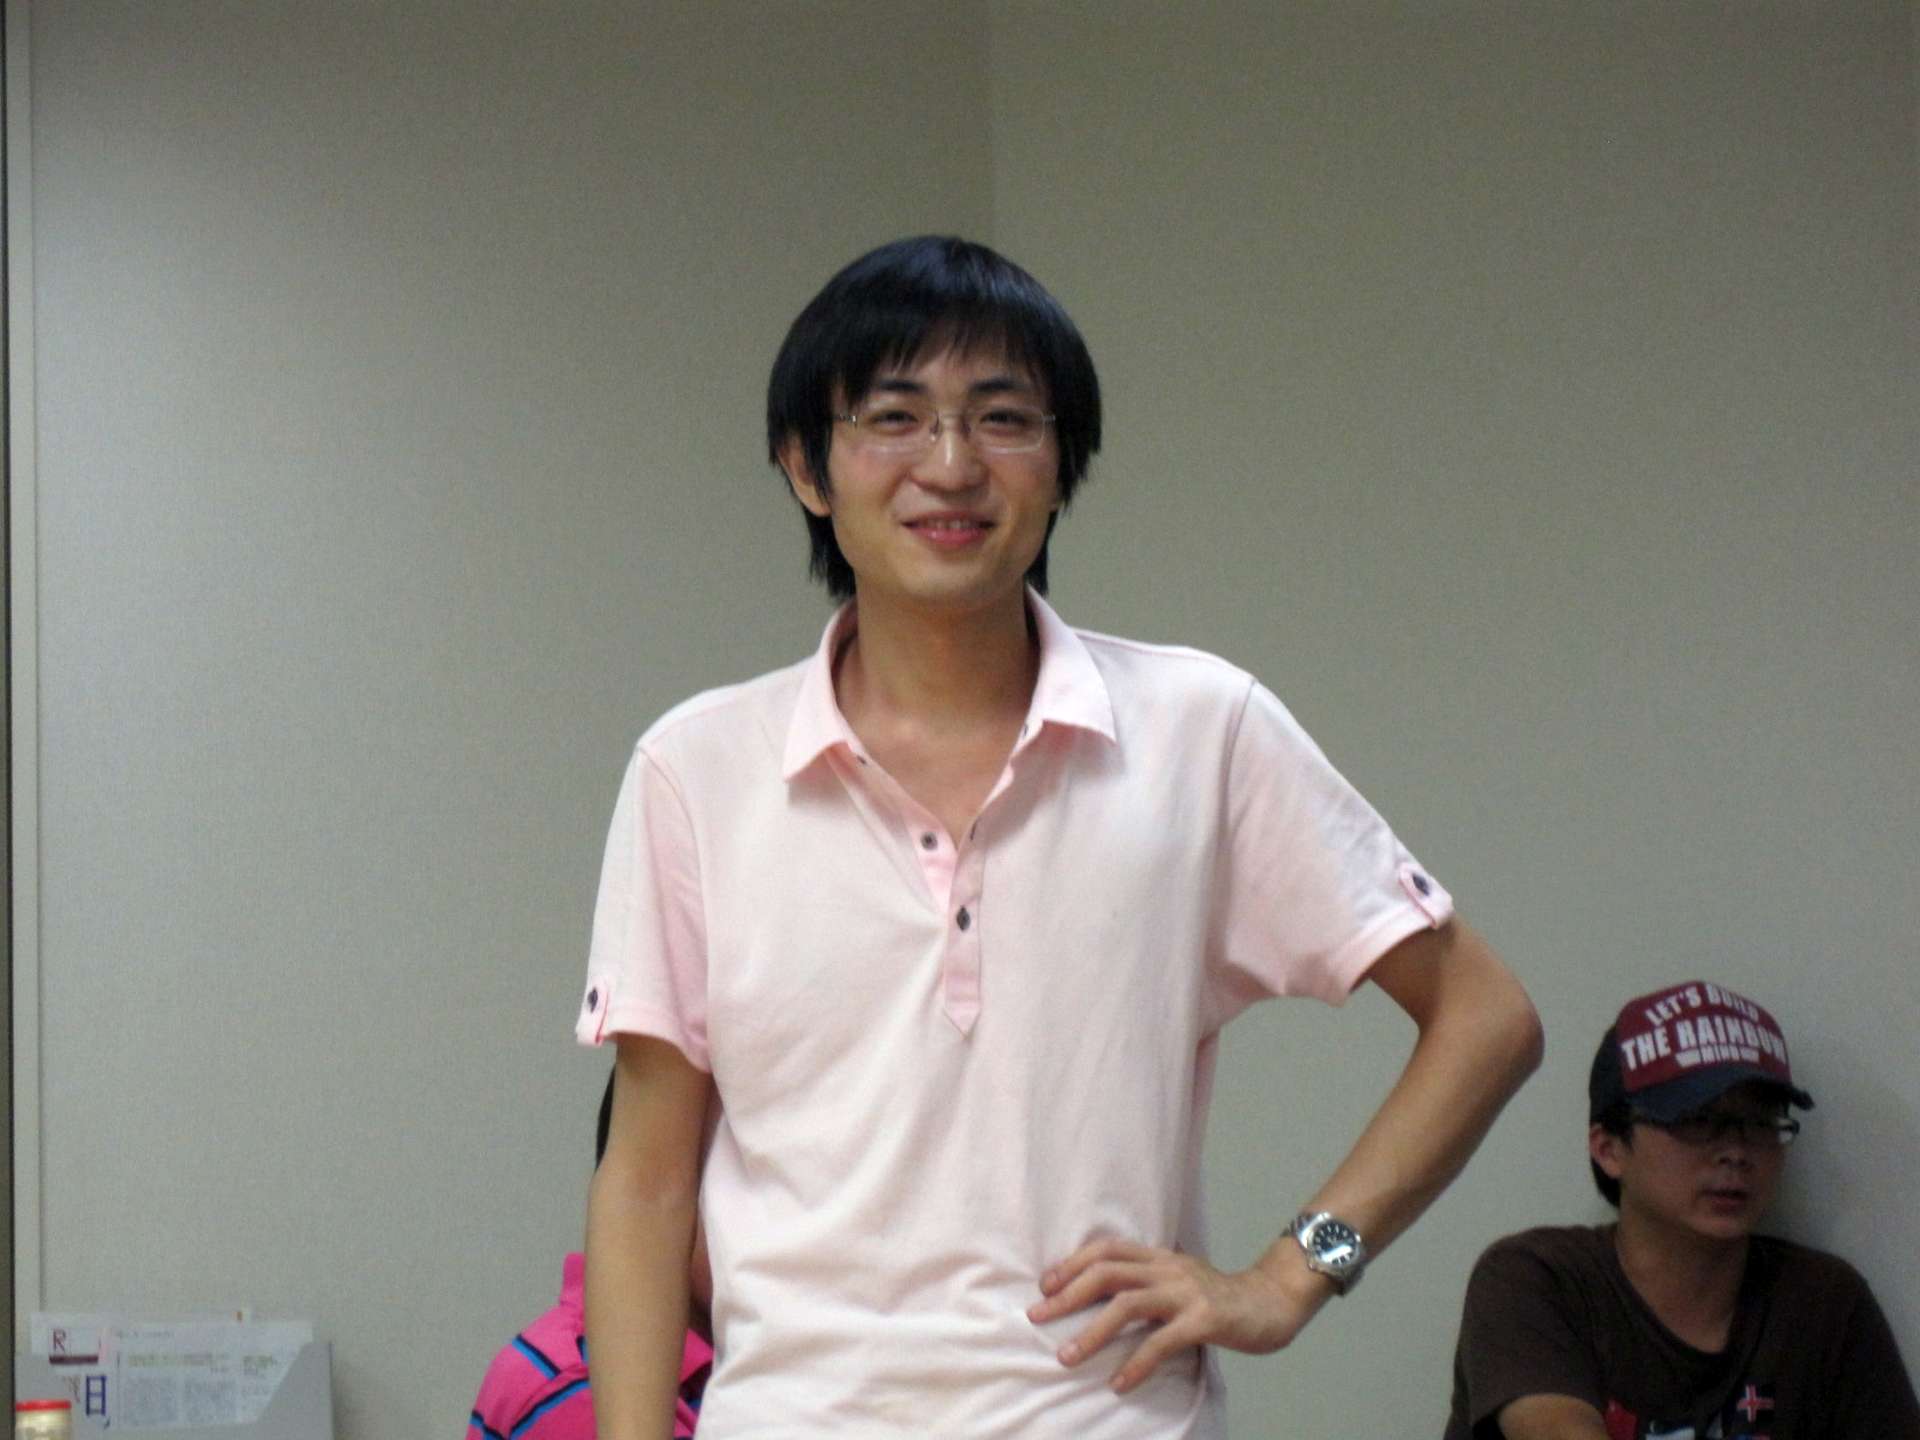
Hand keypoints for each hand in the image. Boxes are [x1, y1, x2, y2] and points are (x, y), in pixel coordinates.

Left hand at [1026, 1238, 1330, 1392]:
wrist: (1273, 1302)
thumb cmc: (1220, 1296)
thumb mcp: (1178, 1279)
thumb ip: (1146, 1283)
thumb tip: (1101, 1299)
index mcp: (1159, 1257)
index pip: (1106, 1250)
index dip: (1072, 1263)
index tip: (1044, 1285)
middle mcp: (1168, 1268)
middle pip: (1107, 1273)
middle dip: (1068, 1295)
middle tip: (1037, 1317)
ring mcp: (1186, 1292)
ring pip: (1128, 1305)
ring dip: (1092, 1333)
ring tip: (1067, 1358)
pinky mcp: (1205, 1320)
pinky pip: (1162, 1341)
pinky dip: (1137, 1363)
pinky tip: (1119, 1382)